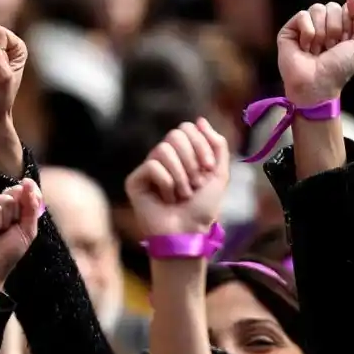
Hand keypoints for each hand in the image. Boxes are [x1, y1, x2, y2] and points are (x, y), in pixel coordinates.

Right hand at [0, 178, 42, 284]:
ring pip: (6, 200)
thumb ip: (31, 206)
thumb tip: (28, 182)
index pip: (25, 191)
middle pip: (17, 193)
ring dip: (5, 221)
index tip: (25, 215)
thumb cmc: (6, 253)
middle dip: (17, 215)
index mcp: (12, 208)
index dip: (30, 197)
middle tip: (6, 231)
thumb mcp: (27, 230)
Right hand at [125, 118, 228, 237]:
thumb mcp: (219, 174)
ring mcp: (148, 169)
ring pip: (163, 149)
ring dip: (180, 175)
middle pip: (175, 135)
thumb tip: (200, 120)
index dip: (201, 145)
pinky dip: (166, 183)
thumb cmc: (203, 209)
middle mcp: (164, 158)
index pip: (187, 128)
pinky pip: (152, 165)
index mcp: (182, 154)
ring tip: (182, 195)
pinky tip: (166, 199)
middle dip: (191, 160)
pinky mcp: (134, 181)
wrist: (188, 232)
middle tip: (195, 184)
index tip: (208, 169)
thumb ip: (217, 145)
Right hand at [277, 0, 353, 105]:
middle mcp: (322, 25)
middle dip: (334, 29)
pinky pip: (302, 15)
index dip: (348, 26)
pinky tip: (305, 47)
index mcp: (340, 27)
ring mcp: (305, 27)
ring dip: (321, 33)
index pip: (346, 8)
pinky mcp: (289, 31)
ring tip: (316, 50)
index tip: (344, 44)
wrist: (318, 85)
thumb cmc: (339, 69)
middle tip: (329, 49)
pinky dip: (307, 32)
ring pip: (317, 8)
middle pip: (332, 6)